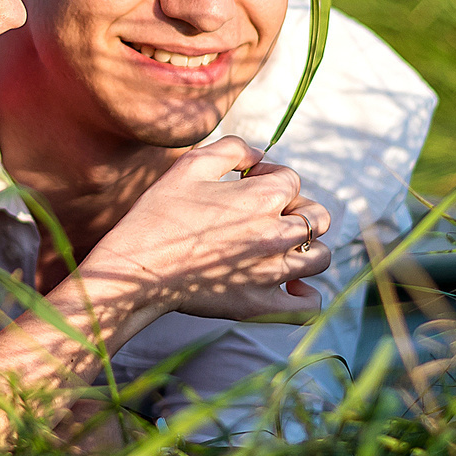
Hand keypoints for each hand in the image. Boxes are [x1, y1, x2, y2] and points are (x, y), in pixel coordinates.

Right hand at [81, 136, 332, 322]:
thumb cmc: (159, 214)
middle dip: (296, 208)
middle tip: (266, 214)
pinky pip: (308, 306)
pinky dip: (307, 294)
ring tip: (280, 247)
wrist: (135, 270)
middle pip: (317, 217)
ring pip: (320, 257)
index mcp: (262, 197)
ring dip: (306, 247)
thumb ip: (232, 149)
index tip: (245, 184)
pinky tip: (291, 284)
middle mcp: (276, 235)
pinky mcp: (261, 306)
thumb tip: (258, 155)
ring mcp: (271, 274)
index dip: (269, 177)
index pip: (291, 180)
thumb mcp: (190, 165)